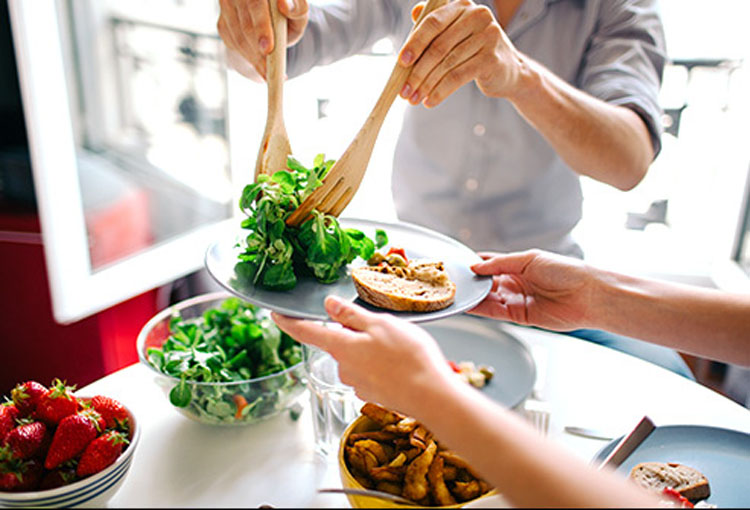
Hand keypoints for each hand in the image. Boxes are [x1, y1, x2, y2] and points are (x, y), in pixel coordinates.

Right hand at [217, 0, 308, 79]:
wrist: (272, 18)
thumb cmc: (288, 14)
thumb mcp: (299, 12)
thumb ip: (298, 9)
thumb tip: (285, 6)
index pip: (255, 4)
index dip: (261, 26)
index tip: (267, 48)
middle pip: (245, 25)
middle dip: (257, 52)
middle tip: (268, 72)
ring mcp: (227, 6)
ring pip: (238, 37)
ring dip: (254, 58)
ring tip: (268, 73)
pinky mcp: (223, 22)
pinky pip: (233, 44)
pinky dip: (248, 58)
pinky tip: (260, 66)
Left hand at [271, 296, 455, 414]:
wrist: (431, 397)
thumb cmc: (409, 358)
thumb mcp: (380, 324)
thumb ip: (351, 315)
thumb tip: (328, 304)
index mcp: (342, 347)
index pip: (306, 332)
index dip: (288, 322)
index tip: (275, 314)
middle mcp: (344, 368)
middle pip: (339, 343)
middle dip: (354, 333)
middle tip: (382, 326)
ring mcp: (358, 383)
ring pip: (357, 357)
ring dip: (371, 349)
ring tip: (400, 345)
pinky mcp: (374, 393)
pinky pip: (372, 372)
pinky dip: (383, 365)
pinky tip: (402, 363)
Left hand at [398, 0, 524, 106]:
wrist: (509, 71)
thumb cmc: (475, 51)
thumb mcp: (456, 34)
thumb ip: (437, 24)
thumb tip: (414, 12)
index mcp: (463, 6)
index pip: (433, 22)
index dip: (415, 43)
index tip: (401, 62)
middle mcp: (477, 16)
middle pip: (438, 46)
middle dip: (417, 72)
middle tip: (404, 90)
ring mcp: (488, 36)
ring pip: (446, 64)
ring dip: (426, 85)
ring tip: (414, 99)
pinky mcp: (491, 59)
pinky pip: (458, 77)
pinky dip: (440, 92)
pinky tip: (430, 102)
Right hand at [469, 249, 597, 330]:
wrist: (587, 296)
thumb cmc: (565, 271)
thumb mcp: (529, 259)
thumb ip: (500, 264)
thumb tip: (476, 267)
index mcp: (518, 265)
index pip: (490, 263)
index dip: (474, 264)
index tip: (458, 265)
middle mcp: (516, 282)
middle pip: (486, 282)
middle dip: (471, 282)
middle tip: (452, 281)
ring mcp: (517, 299)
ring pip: (488, 298)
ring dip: (474, 296)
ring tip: (457, 294)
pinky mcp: (519, 316)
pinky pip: (495, 312)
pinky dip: (481, 309)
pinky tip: (469, 305)